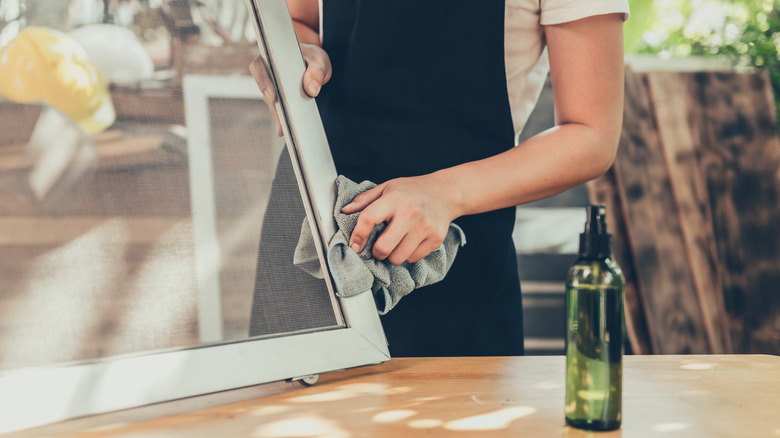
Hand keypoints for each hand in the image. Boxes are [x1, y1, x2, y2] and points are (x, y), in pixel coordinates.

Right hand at [249, 43, 331, 135]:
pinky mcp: (278, 99)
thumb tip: (311, 89)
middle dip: (272, 105)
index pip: (259, 66)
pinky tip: (284, 130)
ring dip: (277, 114)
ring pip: (270, 102)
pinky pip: (277, 109)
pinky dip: (281, 119)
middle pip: (264, 89)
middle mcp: (267, 72)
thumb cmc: (313, 59)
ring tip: (285, 128)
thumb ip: (316, 72)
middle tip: (281, 119)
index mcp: (272, 56)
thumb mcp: (319, 62)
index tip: (272, 95)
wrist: (315, 65)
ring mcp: (271, 87)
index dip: (262, 81)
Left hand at [342, 173, 459, 264]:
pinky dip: (408, 255)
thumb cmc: (412, 190)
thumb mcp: (388, 187)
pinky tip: (410, 242)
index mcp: (394, 198)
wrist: (446, 192)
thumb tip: (345, 211)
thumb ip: (365, 199)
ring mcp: (424, 227)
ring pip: (398, 258)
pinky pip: (413, 259)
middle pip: (383, 247)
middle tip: (378, 247)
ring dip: (392, 255)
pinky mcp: (435, 239)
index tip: (354, 245)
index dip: (357, 235)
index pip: (368, 219)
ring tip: (396, 242)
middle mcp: (410, 213)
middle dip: (376, 252)